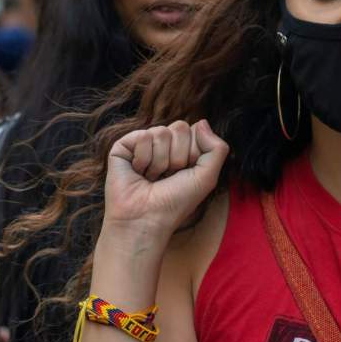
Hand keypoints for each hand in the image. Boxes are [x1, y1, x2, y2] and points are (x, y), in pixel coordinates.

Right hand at [101, 120, 228, 248]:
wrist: (146, 219)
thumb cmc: (176, 202)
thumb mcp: (207, 177)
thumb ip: (216, 148)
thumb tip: (201, 122)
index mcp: (182, 149)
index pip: (195, 130)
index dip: (193, 154)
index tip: (184, 174)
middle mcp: (163, 144)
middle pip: (180, 127)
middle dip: (177, 156)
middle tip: (167, 177)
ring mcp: (142, 144)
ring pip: (161, 132)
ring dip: (160, 162)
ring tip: (151, 178)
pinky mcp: (123, 146)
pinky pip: (143, 136)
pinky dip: (143, 158)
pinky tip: (138, 172)